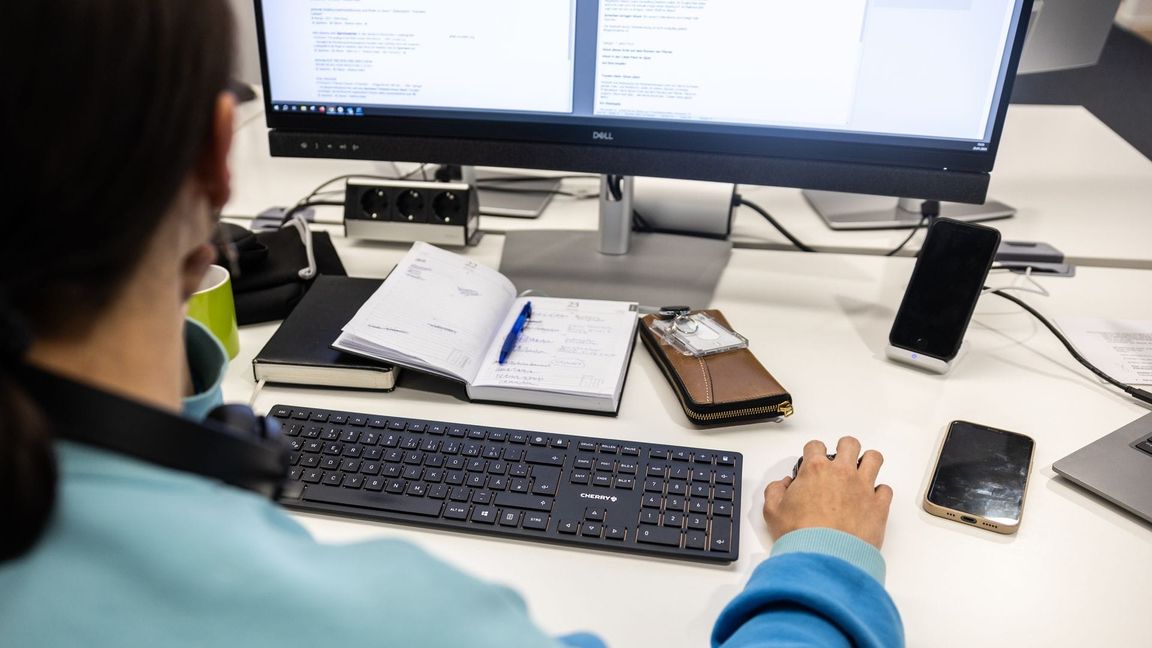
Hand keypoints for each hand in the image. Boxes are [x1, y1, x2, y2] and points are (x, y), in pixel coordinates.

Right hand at [763, 437, 893, 548]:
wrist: (825, 558)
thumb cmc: (801, 536)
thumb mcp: (772, 512)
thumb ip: (775, 491)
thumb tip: (783, 485)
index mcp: (815, 470)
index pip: (815, 446)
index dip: (813, 452)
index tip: (813, 461)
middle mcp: (841, 473)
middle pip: (850, 444)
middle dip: (844, 449)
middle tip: (840, 461)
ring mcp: (863, 487)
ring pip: (874, 458)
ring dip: (867, 462)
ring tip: (861, 473)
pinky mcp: (879, 506)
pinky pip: (885, 489)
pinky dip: (879, 493)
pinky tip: (871, 500)